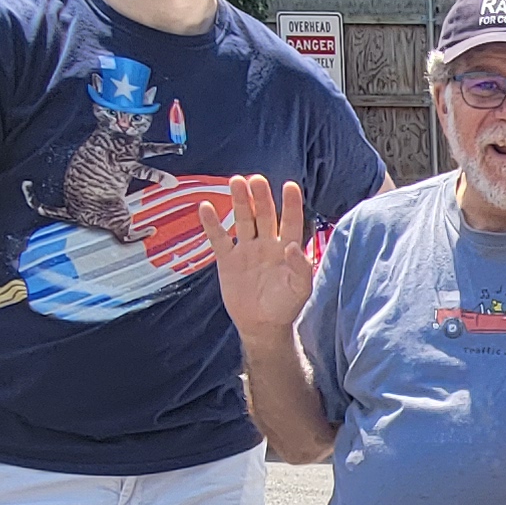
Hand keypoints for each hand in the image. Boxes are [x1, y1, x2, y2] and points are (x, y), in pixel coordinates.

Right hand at [205, 176, 314, 337]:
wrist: (262, 325)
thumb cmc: (285, 305)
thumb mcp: (300, 289)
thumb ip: (300, 268)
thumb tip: (292, 246)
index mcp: (287, 247)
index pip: (290, 221)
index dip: (291, 204)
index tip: (289, 186)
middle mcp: (267, 243)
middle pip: (264, 214)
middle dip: (260, 197)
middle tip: (255, 180)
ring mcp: (247, 249)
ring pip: (243, 220)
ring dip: (240, 201)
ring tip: (236, 181)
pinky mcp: (228, 259)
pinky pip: (219, 238)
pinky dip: (212, 224)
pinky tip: (205, 206)